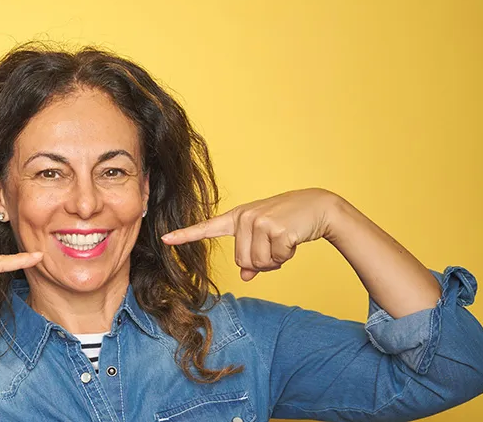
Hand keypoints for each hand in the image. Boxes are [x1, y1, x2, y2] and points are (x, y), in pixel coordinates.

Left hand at [161, 188, 339, 280]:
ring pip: (258, 263)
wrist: (317, 207)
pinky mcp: (276, 229)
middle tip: (275, 245)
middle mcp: (244, 218)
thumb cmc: (288, 222)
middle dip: (261, 262)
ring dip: (275, 260)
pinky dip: (286, 256)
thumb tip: (245, 276)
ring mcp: (259, 222)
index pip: (206, 228)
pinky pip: (276, 259)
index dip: (185, 235)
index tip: (164, 239)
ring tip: (283, 241)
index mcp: (237, 218)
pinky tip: (292, 239)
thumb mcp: (265, 237)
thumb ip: (251, 256)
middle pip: (241, 261)